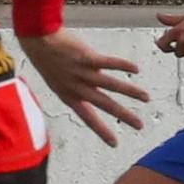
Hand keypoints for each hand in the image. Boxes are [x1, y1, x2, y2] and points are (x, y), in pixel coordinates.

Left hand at [18, 29, 148, 146]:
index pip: (88, 118)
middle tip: (140, 125)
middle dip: (124, 116)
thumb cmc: (47, 58)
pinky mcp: (87, 58)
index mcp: (69, 96)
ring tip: (146, 98)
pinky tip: (136, 69)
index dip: (102, 131)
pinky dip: (123, 66)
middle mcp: (77, 88)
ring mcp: (82, 73)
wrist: (37, 40)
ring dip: (130, 92)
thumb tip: (92, 88)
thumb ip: (75, 87)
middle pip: (105, 105)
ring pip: (111, 85)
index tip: (114, 143)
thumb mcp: (58, 80)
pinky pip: (109, 63)